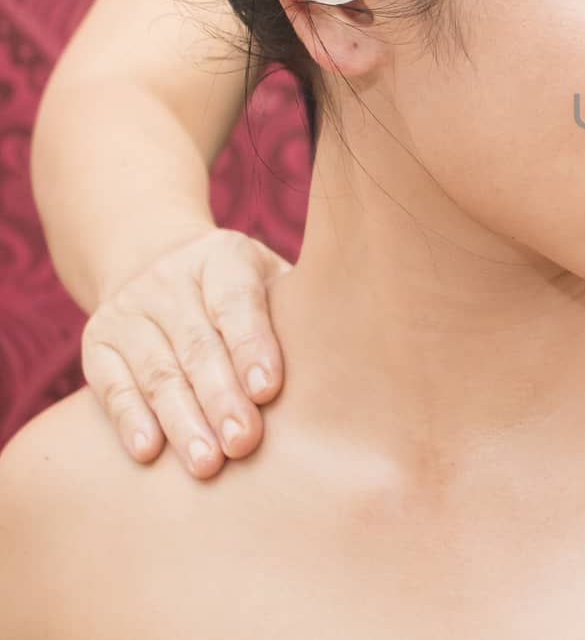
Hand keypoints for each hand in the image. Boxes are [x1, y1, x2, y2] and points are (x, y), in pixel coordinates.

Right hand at [79, 228, 288, 478]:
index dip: (252, 346)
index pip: (237, 302)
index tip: (268, 391)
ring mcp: (129, 309)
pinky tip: (149, 452)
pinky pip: (111, 384)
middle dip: (221, 397)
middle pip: (197, 344)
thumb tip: (350, 365)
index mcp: (225, 258)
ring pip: (156, 370)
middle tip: (244, 443)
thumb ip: (298, 315)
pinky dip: (129, 419)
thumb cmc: (242, 293)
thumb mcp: (272, 281)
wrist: (155, 262)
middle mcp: (170, 278)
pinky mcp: (97, 342)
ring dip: (181, 419)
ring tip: (207, 463)